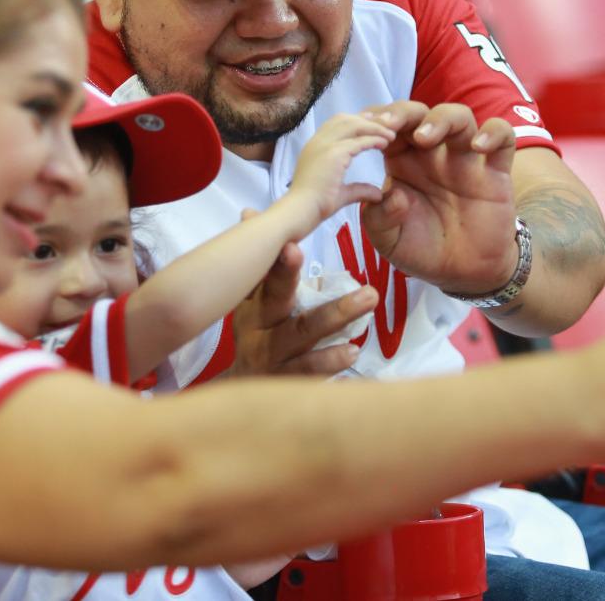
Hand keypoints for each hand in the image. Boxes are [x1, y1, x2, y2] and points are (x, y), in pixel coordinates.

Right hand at [227, 242, 378, 377]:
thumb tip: (250, 213)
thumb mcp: (247, 296)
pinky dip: (332, 372)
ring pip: (310, 357)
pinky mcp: (290, 388)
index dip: (281, 269)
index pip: (269, 286)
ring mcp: (278, 366)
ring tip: (363, 335)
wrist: (235, 390)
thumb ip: (258, 260)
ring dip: (337, 345)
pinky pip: (313, 380)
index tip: (294, 248)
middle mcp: (265, 338)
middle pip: (299, 325)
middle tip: (369, 293)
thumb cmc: (252, 331)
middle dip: (333, 312)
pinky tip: (352, 359)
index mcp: (256, 311)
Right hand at [287, 112, 393, 223]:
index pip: (335, 124)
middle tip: (387, 122)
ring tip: (391, 134)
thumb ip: (358, 190)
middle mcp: (317, 142)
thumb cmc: (313, 207)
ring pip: (353, 125)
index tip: (372, 123)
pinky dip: (374, 139)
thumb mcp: (340, 195)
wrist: (298, 213)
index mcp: (314, 148)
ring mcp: (324, 146)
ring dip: (374, 127)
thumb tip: (377, 194)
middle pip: (344, 119)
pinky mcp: (333, 154)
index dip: (355, 121)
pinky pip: (358, 141)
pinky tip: (385, 142)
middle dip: (367, 119)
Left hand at [358, 101, 519, 294]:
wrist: (464, 273)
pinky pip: (503, 137)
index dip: (375, 122)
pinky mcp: (496, 170)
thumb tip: (391, 194)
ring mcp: (465, 158)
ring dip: (440, 119)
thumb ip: (379, 219)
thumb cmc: (422, 249)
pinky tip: (479, 148)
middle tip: (387, 125)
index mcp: (402, 161)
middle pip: (419, 113)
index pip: (388, 127)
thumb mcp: (389, 240)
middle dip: (401, 112)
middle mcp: (432, 153)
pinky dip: (494, 133)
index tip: (363, 129)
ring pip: (459, 116)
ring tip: (424, 138)